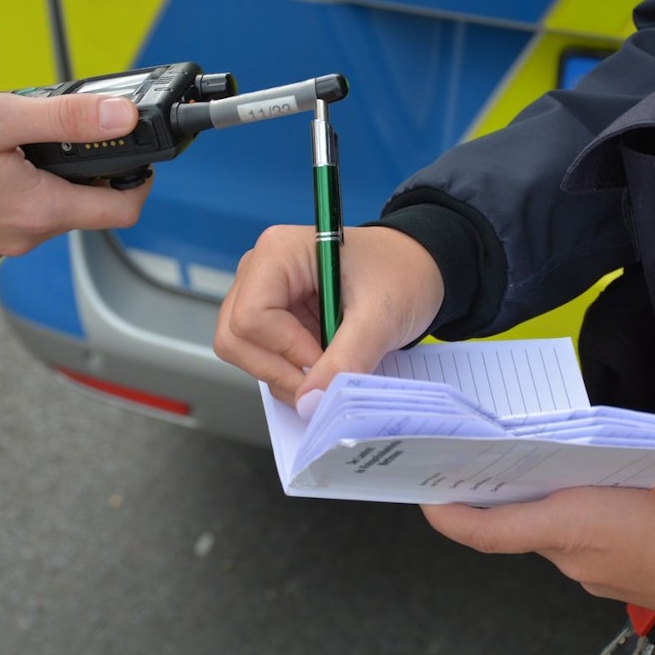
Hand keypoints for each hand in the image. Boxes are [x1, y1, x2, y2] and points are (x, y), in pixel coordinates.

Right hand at [0, 91, 152, 264]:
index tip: (137, 164)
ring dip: (40, 183)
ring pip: (42, 213)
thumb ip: (68, 120)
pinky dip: (10, 196)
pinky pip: (10, 221)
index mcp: (40, 211)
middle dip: (76, 173)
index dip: (138, 184)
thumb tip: (122, 118)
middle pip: (80, 208)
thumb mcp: (0, 119)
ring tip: (10, 152)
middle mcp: (23, 238)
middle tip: (54, 140)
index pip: (121, 211)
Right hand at [214, 224, 443, 406]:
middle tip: (323, 381)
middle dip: (278, 370)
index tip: (325, 363)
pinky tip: (323, 366)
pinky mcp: (273, 317)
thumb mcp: (381, 317)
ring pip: (243, 352)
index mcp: (279, 253)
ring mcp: (262, 294)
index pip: (251, 318)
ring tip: (329, 370)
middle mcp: (260, 270)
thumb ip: (346, 359)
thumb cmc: (402, 275)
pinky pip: (262, 356)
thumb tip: (310, 402)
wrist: (419, 270)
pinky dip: (290, 371)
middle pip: (236, 338)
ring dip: (284, 374)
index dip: (286, 351)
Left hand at [421, 462, 654, 637]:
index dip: (447, 514)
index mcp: (575, 527)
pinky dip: (561, 510)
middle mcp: (573, 558)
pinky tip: (581, 481)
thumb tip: (577, 435)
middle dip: (490, 489)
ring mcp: (591, 573)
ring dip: (531, 497)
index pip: (487, 531)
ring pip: (542, 528)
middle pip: (511, 523)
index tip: (423, 492)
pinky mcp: (610, 576)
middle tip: (473, 450)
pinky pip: (569, 540)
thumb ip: (610, 445)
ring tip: (533, 454)